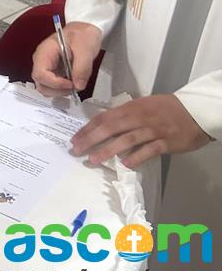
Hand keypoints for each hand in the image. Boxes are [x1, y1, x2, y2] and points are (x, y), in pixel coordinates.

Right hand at [32, 21, 101, 96]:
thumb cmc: (82, 34)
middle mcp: (42, 61)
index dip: (54, 83)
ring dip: (58, 92)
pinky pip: (52, 86)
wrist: (85, 30)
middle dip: (56, 90)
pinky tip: (72, 84)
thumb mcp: (85, 48)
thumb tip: (78, 86)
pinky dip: (61, 90)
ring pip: (45, 87)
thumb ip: (82, 67)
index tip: (71, 84)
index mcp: (44, 52)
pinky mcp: (53, 72)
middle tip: (74, 87)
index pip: (40, 73)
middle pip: (40, 83)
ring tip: (74, 86)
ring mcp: (47, 67)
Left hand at [70, 94, 211, 167]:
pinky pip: (149, 150)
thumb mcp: (142, 105)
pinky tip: (125, 164)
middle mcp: (139, 117)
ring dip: (108, 150)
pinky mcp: (166, 142)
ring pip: (126, 139)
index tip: (74, 138)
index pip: (104, 117)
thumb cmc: (166, 109)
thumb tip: (103, 126)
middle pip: (110, 128)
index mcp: (131, 108)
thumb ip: (124, 115)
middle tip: (76, 150)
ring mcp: (153, 130)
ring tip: (93, 159)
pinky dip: (136, 156)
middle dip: (91, 139)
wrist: (196, 111)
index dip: (88, 128)